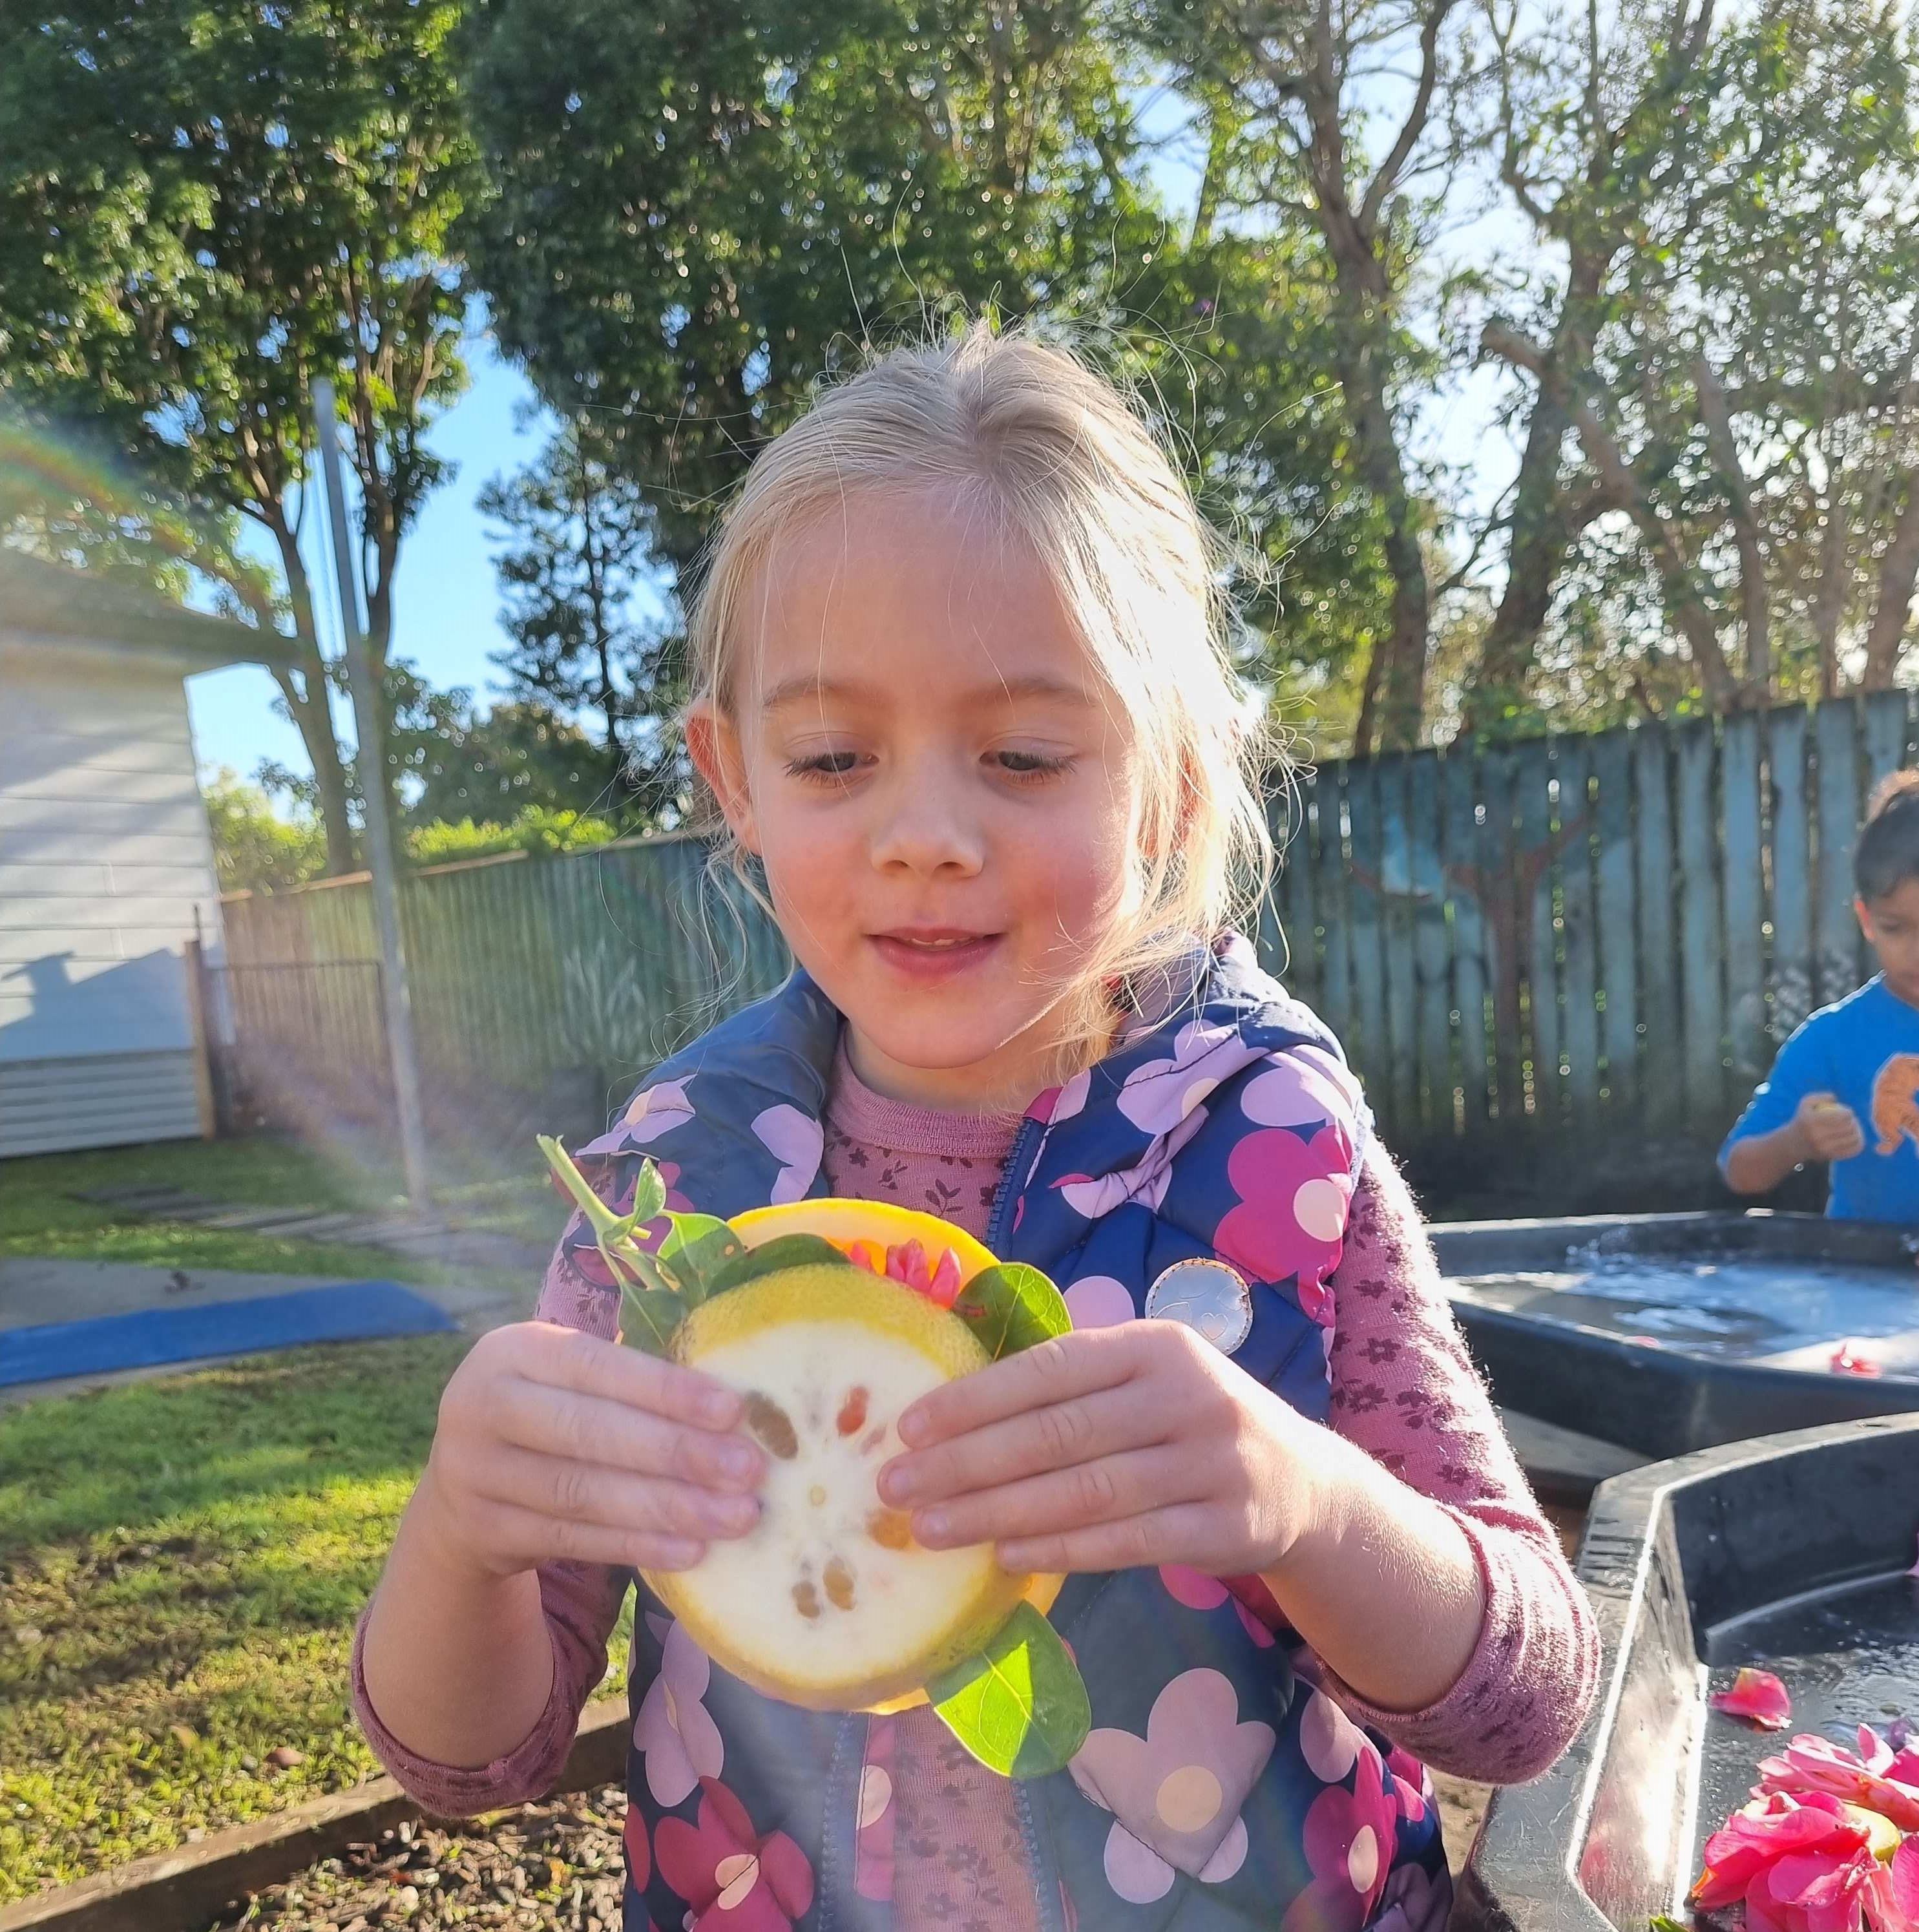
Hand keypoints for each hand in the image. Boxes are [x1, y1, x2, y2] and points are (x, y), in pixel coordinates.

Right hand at [416, 1322, 762, 1579]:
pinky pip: (574, 1540)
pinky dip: (637, 1547)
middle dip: (677, 1453)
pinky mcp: (484, 1532)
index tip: (733, 1411)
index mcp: (513, 1350)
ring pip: (584, 1494)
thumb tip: (735, 1414)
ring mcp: (475, 1473)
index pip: (595, 1365)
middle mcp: (482, 1405)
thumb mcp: (568, 1379)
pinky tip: (691, 1551)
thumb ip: (632, 1385)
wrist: (463, 1483)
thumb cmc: (551, 1412)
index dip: (664, 1390)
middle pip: (589, 1432)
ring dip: (668, 1508)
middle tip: (748, 1471)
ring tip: (735, 1517)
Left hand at [878, 1322, 1327, 1577]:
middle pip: (1058, 1433)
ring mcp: (1211, 1463)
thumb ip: (1074, 1382)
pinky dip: (1061, 1548)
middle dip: (966, 1462)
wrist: (1301, 1482)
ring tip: (930, 1528)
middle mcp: (1187, 1395)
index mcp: (1155, 1346)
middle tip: (895, 1488)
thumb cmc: (1189, 1421)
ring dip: (998, 1512)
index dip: (975, 1398)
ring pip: (1086, 1491)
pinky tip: (1005, 1556)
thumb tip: (953, 1408)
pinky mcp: (1225, 1527)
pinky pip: (1127, 1541)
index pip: (1050, 1368)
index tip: (907, 1426)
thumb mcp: (1148, 1377)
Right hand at [1796, 1092, 1865, 1162]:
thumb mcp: (1806, 1104)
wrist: (1793, 1144)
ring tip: (1854, 1128)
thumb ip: (1821, 1097)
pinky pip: (1852, 1150)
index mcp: (1811, 1121)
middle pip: (1848, 1128)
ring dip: (1858, 1132)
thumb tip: (1835, 1099)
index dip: (1849, 1112)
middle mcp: (1817, 1136)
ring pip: (1852, 1139)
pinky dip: (1858, 1143)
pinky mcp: (1830, 1156)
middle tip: (1853, 1121)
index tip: (1848, 1112)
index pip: (1841, 1116)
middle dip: (1855, 1122)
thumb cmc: (1804, 1120)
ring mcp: (1824, 1148)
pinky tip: (1856, 1138)